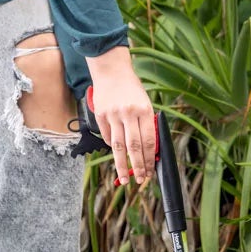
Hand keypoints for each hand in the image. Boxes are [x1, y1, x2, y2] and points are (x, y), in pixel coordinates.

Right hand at [85, 45, 154, 184]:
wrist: (112, 71)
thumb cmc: (132, 89)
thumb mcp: (145, 103)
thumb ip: (146, 124)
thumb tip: (148, 150)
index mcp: (144, 110)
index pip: (149, 141)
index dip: (149, 159)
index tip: (150, 171)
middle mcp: (129, 113)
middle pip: (134, 147)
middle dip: (138, 167)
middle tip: (140, 180)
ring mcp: (113, 115)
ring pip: (118, 147)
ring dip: (122, 166)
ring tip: (124, 180)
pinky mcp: (100, 115)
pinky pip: (107, 137)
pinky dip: (112, 147)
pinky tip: (117, 155)